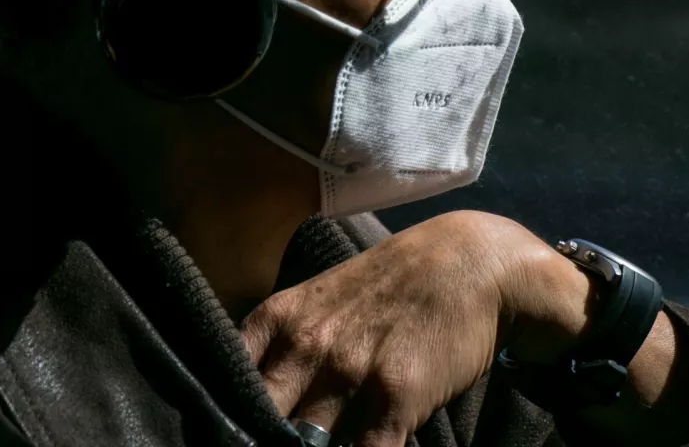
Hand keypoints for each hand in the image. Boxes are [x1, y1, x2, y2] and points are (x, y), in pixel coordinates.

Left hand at [239, 211, 594, 446]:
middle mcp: (308, 344)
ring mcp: (351, 372)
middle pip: (256, 418)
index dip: (217, 414)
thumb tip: (243, 391)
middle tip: (261, 445)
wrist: (470, 261)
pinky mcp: (396, 398)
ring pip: (302, 444)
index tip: (224, 431)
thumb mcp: (321, 298)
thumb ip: (281, 341)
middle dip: (256, 439)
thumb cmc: (391, 283)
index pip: (224, 377)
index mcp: (280, 318)